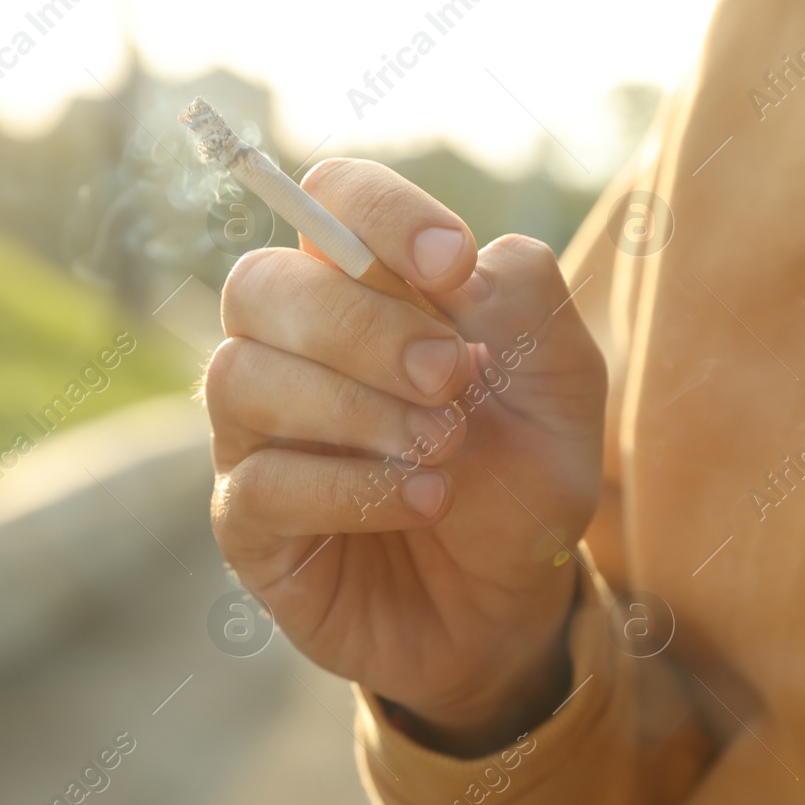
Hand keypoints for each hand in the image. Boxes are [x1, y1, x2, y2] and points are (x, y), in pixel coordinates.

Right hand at [203, 159, 605, 755]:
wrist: (512, 606)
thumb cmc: (523, 481)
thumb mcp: (562, 387)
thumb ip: (527, 302)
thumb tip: (460, 265)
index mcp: (367, 291)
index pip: (330, 199)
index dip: (378, 214)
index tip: (452, 265)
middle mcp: (291, 351)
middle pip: (260, 286)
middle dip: (361, 324)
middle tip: (451, 376)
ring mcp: (256, 437)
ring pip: (242, 378)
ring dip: (356, 409)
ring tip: (445, 450)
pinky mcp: (249, 525)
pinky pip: (258, 483)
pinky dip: (349, 487)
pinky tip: (424, 501)